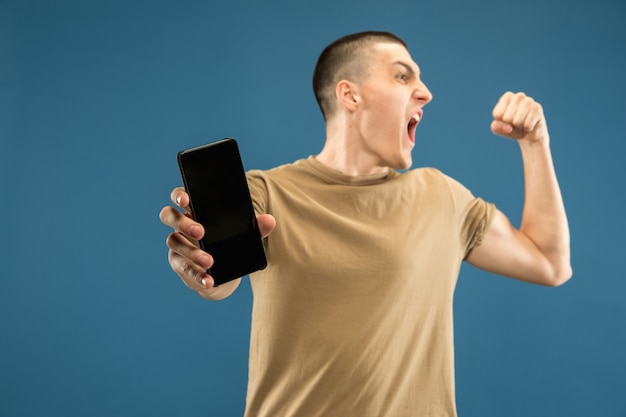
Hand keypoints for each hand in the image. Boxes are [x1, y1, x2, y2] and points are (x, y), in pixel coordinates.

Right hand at [159, 187, 275, 298]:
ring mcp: (177, 245)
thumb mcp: (243, 234)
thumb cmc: (230, 244)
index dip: (180, 194)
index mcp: (194, 210)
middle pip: (169, 216)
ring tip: (210, 261)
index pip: (181, 196)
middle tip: (201, 232)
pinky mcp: (179, 264)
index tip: (186, 199)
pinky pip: (184, 269)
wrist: (225, 271)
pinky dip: (197, 275)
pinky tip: (209, 281)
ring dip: (192, 252)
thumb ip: (255, 227)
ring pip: (175, 243)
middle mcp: (181, 225)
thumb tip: (270, 220)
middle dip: (183, 223)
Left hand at [491, 92, 548, 144]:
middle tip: (517, 122)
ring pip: (517, 121)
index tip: (507, 120)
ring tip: (523, 122)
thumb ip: (496, 127)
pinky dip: (528, 128)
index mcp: (507, 97)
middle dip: (511, 124)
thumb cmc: (512, 127)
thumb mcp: (500, 128)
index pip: (497, 114)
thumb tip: (509, 127)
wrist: (530, 133)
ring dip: (520, 126)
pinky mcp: (537, 108)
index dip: (502, 121)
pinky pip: (527, 125)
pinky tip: (531, 123)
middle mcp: (519, 96)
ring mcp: (529, 101)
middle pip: (507, 118)